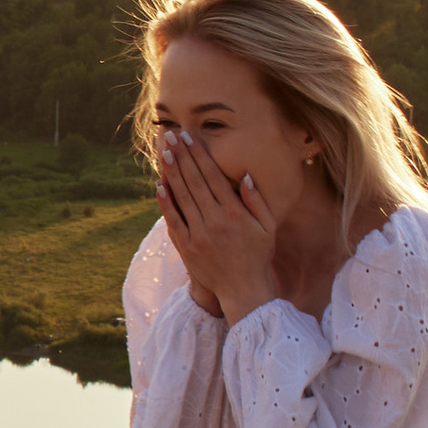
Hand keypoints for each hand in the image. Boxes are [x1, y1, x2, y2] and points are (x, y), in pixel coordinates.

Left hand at [156, 129, 279, 319]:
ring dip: (172, 173)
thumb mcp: (267, 226)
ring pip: (182, 197)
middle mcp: (215, 220)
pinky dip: (166, 203)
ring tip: (165, 153)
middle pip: (194, 181)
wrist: (244, 290)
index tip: (190, 139)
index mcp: (235, 212)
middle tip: (172, 137)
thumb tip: (244, 175)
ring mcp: (199, 234)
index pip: (213, 176)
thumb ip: (257, 200)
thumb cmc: (258, 255)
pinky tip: (159, 185)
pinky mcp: (187, 247)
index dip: (200, 156)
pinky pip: (174, 220)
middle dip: (183, 157)